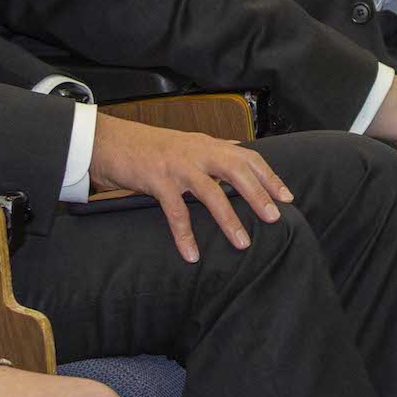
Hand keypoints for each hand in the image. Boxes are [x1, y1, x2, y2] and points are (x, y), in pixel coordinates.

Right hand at [88, 114, 292, 263]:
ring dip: (229, 218)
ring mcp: (177, 166)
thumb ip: (212, 149)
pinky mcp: (157, 180)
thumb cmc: (149, 147)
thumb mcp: (186, 144)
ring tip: (242, 242)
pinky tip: (192, 255)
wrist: (110, 141)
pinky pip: (175, 211)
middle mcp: (197, 152)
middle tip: (274, 217)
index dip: (269, 176)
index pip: (247, 156)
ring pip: (211, 191)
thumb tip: (239, 150)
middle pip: (236, 170)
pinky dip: (185, 234)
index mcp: (207, 145)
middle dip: (258, 194)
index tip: (287, 197)